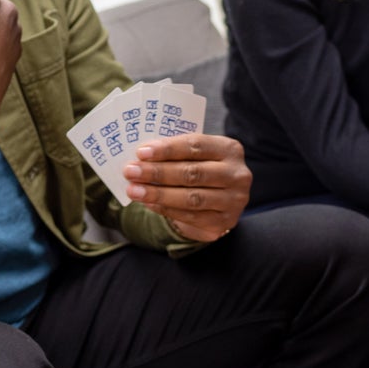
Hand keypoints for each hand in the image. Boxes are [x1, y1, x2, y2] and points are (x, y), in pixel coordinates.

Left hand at [123, 133, 251, 242]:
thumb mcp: (195, 156)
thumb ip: (175, 154)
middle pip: (192, 172)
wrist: (221, 201)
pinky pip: (190, 216)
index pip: (196, 146)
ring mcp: (233, 200)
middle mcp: (237, 174)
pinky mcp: (224, 222)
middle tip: (131, 171)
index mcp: (229, 149)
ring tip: (134, 190)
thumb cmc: (202, 170)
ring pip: (191, 198)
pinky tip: (148, 203)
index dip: (167, 149)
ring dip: (158, 194)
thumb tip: (140, 158)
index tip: (141, 152)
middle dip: (157, 172)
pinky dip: (166, 209)